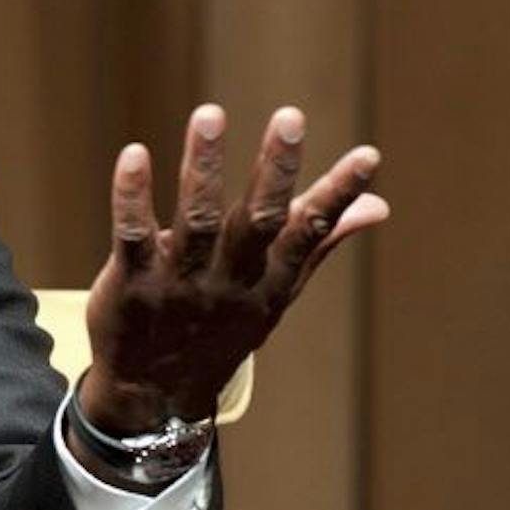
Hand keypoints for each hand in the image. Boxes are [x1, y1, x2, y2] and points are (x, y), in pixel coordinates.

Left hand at [78, 105, 387, 440]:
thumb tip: (379, 206)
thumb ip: (319, 243)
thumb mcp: (275, 293)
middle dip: (276, 170)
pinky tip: (134, 155)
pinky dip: (132, 196)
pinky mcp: (130, 282)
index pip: (309, 233)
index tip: (369, 156)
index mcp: (268, 281)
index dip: (339, 196)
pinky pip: (132, 235)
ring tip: (211, 115)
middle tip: (290, 117)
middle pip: (258, 222)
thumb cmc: (219, 330)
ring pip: (196, 221)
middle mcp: (229, 281)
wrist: (152, 395)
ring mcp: (179, 283)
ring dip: (204, 167)